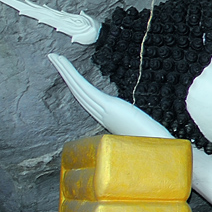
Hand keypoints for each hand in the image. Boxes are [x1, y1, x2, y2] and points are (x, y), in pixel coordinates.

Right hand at [47, 54, 171, 138]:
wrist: (159, 155)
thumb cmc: (153, 145)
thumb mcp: (142, 130)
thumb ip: (134, 125)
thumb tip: (137, 122)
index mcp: (108, 119)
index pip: (86, 98)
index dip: (75, 85)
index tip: (67, 73)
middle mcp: (102, 115)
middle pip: (78, 91)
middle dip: (65, 74)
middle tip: (53, 57)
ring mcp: (104, 111)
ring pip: (78, 88)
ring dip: (65, 71)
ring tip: (54, 56)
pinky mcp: (108, 107)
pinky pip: (85, 88)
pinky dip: (72, 75)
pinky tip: (64, 64)